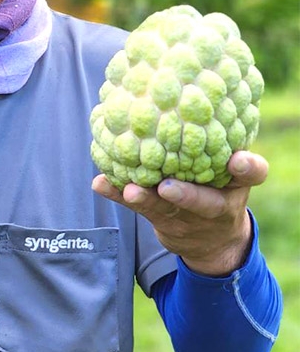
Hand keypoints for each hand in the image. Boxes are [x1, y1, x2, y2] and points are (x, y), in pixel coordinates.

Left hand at [92, 150, 268, 275]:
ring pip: (164, 209)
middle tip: (167, 188)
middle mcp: (214, 206)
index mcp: (237, 187)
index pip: (251, 175)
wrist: (213, 240)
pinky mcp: (161, 221)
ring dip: (144, 199)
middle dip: (185, 196)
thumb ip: (232, 152)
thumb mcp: (237, 176)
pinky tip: (99, 183)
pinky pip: (137, 208)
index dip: (247, 167)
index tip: (238, 160)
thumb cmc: (223, 190)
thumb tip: (208, 111)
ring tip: (129, 190)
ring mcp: (185, 218)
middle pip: (202, 203)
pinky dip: (117, 194)